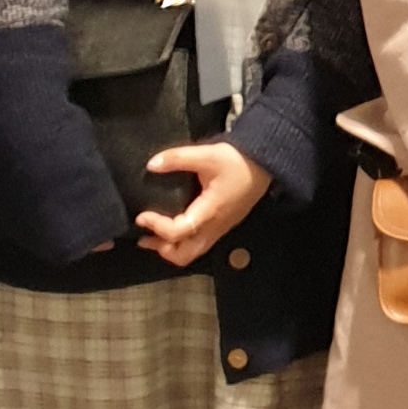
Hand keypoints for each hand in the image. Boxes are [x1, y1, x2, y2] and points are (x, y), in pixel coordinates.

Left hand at [135, 142, 272, 264]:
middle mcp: (215, 226)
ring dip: (169, 248)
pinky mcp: (221, 226)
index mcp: (210, 211)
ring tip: (151, 236)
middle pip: (185, 254)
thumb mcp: (207, 154)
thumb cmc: (238, 160)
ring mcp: (219, 229)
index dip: (157, 227)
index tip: (142, 216)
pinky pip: (198, 244)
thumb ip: (178, 158)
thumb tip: (151, 165)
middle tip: (144, 234)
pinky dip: (180, 242)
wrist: (265, 164)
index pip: (179, 231)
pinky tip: (171, 228)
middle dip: (161, 248)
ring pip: (191, 252)